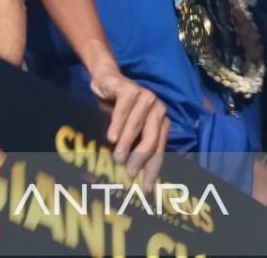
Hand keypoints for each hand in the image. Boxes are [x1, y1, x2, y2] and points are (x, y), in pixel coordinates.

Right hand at [89, 68, 168, 186]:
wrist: (105, 80)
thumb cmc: (116, 108)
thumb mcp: (127, 128)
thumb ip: (133, 144)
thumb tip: (132, 174)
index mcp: (161, 121)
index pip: (160, 149)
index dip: (153, 168)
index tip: (146, 187)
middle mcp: (158, 109)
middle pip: (151, 138)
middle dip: (140, 158)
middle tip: (129, 174)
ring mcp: (146, 97)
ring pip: (136, 125)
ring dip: (126, 144)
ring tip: (118, 159)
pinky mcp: (131, 89)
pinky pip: (123, 111)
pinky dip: (117, 126)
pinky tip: (110, 138)